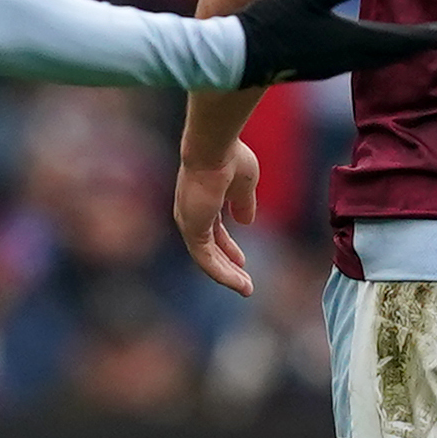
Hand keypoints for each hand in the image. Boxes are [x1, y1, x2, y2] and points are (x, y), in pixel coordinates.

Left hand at [174, 139, 262, 295]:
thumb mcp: (245, 185)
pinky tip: (239, 283)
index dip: (228, 247)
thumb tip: (247, 222)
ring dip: (227, 275)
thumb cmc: (230, 158)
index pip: (214, 231)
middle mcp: (192, 213)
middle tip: (243, 281)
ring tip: (246, 289)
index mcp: (203, 200)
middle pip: (209, 248)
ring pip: (207, 259)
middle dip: (227, 265)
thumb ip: (244, 204)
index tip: (241, 261)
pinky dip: (223, 274)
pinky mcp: (192, 231)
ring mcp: (190, 222)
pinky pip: (206, 260)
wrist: (214, 148)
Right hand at [233, 0, 436, 83]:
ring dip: (397, 49)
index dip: (425, 36)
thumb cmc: (270, 23)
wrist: (238, 55)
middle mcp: (346, 59)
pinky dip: (376, 51)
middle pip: (392, 52)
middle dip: (417, 44)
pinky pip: (360, 58)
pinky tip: (373, 46)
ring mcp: (332, 65)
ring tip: (416, 41)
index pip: (397, 40)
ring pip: (376, 57)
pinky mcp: (319, 65)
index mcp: (349, 43)